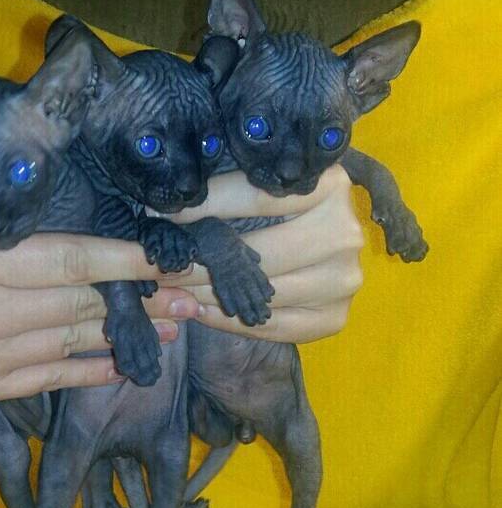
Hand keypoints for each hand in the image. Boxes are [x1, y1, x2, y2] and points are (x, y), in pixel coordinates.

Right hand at [0, 224, 198, 417]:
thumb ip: (2, 241)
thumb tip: (73, 244)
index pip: (69, 257)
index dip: (126, 259)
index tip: (170, 257)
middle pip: (83, 301)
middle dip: (145, 299)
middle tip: (193, 294)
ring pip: (76, 340)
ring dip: (130, 334)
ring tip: (175, 326)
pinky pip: (53, 378)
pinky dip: (93, 369)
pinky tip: (127, 363)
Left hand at [161, 164, 363, 341]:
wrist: (326, 239)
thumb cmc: (285, 205)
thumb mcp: (265, 181)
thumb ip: (230, 186)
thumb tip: (168, 206)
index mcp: (330, 184)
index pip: (255, 196)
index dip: (204, 207)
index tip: (162, 216)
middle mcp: (344, 232)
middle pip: (261, 252)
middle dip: (202, 260)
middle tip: (163, 264)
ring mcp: (343, 279)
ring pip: (263, 292)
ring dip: (212, 293)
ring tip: (175, 288)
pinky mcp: (334, 316)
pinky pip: (273, 326)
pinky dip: (232, 321)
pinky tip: (202, 310)